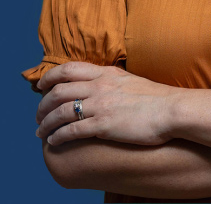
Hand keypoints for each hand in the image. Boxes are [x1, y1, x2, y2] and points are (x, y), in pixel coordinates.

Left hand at [35, 62, 178, 146]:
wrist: (172, 110)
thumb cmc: (156, 99)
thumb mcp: (130, 80)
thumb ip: (112, 81)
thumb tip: (101, 85)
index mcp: (106, 73)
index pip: (69, 69)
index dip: (50, 77)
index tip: (41, 86)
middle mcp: (100, 86)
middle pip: (59, 90)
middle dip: (42, 104)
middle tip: (38, 114)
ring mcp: (101, 105)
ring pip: (60, 111)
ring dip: (45, 123)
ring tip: (40, 132)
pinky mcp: (104, 124)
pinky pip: (72, 130)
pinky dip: (57, 136)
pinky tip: (53, 142)